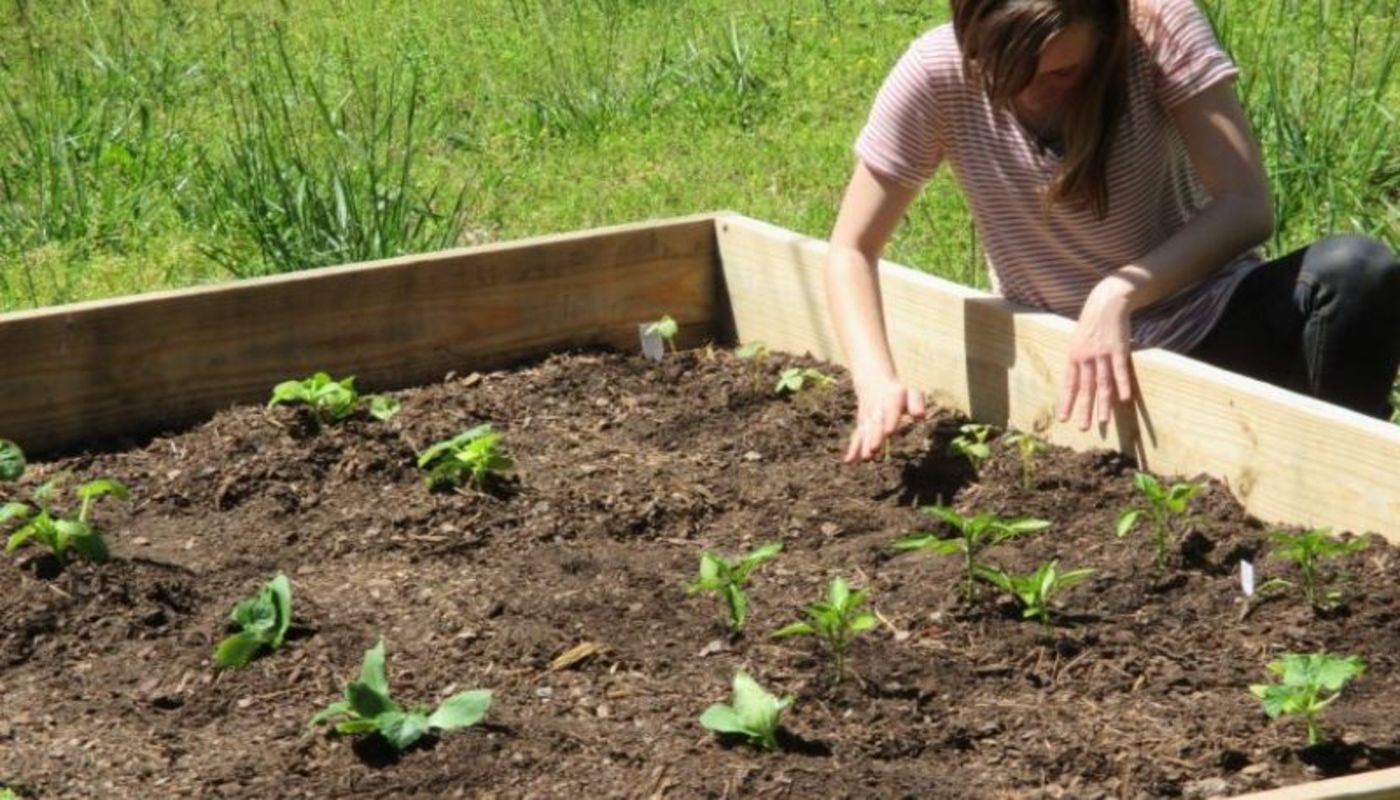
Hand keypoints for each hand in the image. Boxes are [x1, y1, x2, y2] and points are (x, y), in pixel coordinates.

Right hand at [844, 376, 925, 461]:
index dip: (889, 420)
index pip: (890, 410)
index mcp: (891, 400)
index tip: (888, 432)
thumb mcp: (911, 392)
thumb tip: (920, 417)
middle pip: (875, 423)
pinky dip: (853, 448)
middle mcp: (877, 409)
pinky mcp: (862, 425)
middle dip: (874, 436)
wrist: (873, 381)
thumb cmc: (899, 392)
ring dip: (864, 445)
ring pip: (866, 431)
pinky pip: (857, 436)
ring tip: (867, 457)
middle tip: (874, 449)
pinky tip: (849, 461)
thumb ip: (916, 403)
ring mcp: (868, 418)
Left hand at [1057, 278, 1134, 429]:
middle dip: (1084, 410)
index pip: (1069, 384)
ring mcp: (1101, 354)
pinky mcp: (1117, 349)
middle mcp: (1085, 358)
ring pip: (1102, 384)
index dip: (1067, 402)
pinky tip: (1123, 400)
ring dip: (1102, 404)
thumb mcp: (1078, 340)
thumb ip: (1078, 358)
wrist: (1105, 302)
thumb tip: (1077, 375)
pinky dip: (1122, 385)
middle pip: (1085, 389)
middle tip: (1083, 429)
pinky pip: (1120, 371)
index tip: (1064, 418)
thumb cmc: (1092, 322)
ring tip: (1103, 422)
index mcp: (1073, 357)